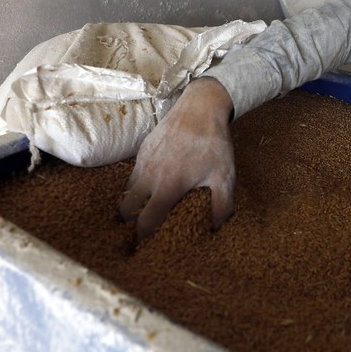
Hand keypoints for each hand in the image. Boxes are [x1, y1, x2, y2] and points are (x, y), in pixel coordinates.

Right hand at [120, 77, 236, 242]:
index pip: (145, 222)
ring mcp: (142, 161)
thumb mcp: (224, 176)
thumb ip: (222, 205)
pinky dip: (138, 182)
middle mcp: (149, 176)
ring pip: (127, 190)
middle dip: (130, 221)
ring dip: (133, 201)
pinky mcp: (142, 149)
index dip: (144, 236)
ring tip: (146, 206)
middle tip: (140, 226)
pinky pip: (133, 172)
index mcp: (167, 187)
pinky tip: (153, 183)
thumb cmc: (213, 143)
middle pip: (126, 208)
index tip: (146, 244)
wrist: (200, 107)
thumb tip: (216, 226)